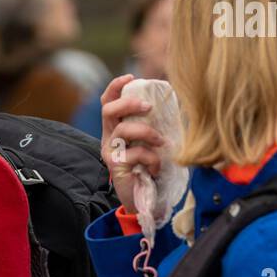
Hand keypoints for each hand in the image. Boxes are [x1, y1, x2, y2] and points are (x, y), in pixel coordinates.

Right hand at [99, 73, 167, 212]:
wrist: (142, 201)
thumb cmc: (149, 169)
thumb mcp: (149, 143)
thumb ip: (152, 127)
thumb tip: (169, 105)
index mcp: (115, 130)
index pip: (107, 102)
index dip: (115, 87)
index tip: (130, 76)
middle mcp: (108, 139)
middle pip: (108, 111)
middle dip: (129, 103)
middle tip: (148, 107)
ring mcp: (110, 153)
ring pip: (124, 131)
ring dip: (147, 132)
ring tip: (161, 142)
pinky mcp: (116, 166)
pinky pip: (136, 153)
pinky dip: (152, 159)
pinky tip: (156, 168)